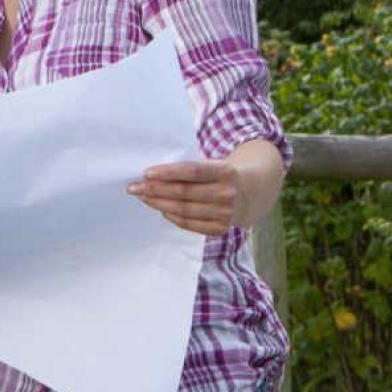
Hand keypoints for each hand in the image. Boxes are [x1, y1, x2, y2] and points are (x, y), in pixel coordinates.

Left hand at [128, 139, 284, 235]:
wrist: (257, 190)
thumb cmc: (227, 172)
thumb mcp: (217, 163)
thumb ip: (193, 169)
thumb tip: (155, 175)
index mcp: (226, 172)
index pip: (192, 171)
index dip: (168, 172)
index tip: (146, 172)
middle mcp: (227, 194)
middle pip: (184, 193)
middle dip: (156, 190)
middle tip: (134, 187)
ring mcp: (225, 214)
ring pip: (184, 210)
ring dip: (159, 203)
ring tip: (143, 197)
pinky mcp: (221, 228)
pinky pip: (191, 224)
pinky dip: (173, 217)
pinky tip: (162, 209)